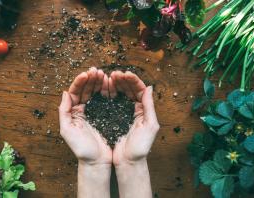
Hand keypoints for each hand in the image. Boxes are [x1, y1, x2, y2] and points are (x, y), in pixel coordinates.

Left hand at [59, 67, 111, 164]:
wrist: (97, 161)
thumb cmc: (81, 149)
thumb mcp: (67, 130)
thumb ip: (64, 111)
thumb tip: (65, 93)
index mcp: (72, 112)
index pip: (75, 92)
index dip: (80, 82)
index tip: (87, 74)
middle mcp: (82, 110)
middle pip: (85, 90)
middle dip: (90, 79)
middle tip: (97, 71)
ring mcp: (93, 111)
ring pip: (95, 92)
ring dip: (98, 82)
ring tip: (103, 74)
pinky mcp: (105, 115)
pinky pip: (104, 99)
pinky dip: (107, 91)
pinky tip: (110, 84)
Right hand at [110, 71, 159, 197]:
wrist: (128, 162)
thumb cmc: (140, 147)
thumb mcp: (150, 126)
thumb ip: (150, 106)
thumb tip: (149, 87)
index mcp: (144, 110)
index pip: (140, 90)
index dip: (133, 81)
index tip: (125, 74)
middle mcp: (134, 109)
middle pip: (128, 89)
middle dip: (122, 80)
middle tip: (115, 73)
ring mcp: (122, 112)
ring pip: (119, 94)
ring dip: (114, 84)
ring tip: (108, 77)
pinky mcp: (112, 117)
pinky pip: (110, 102)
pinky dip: (107, 94)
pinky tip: (103, 88)